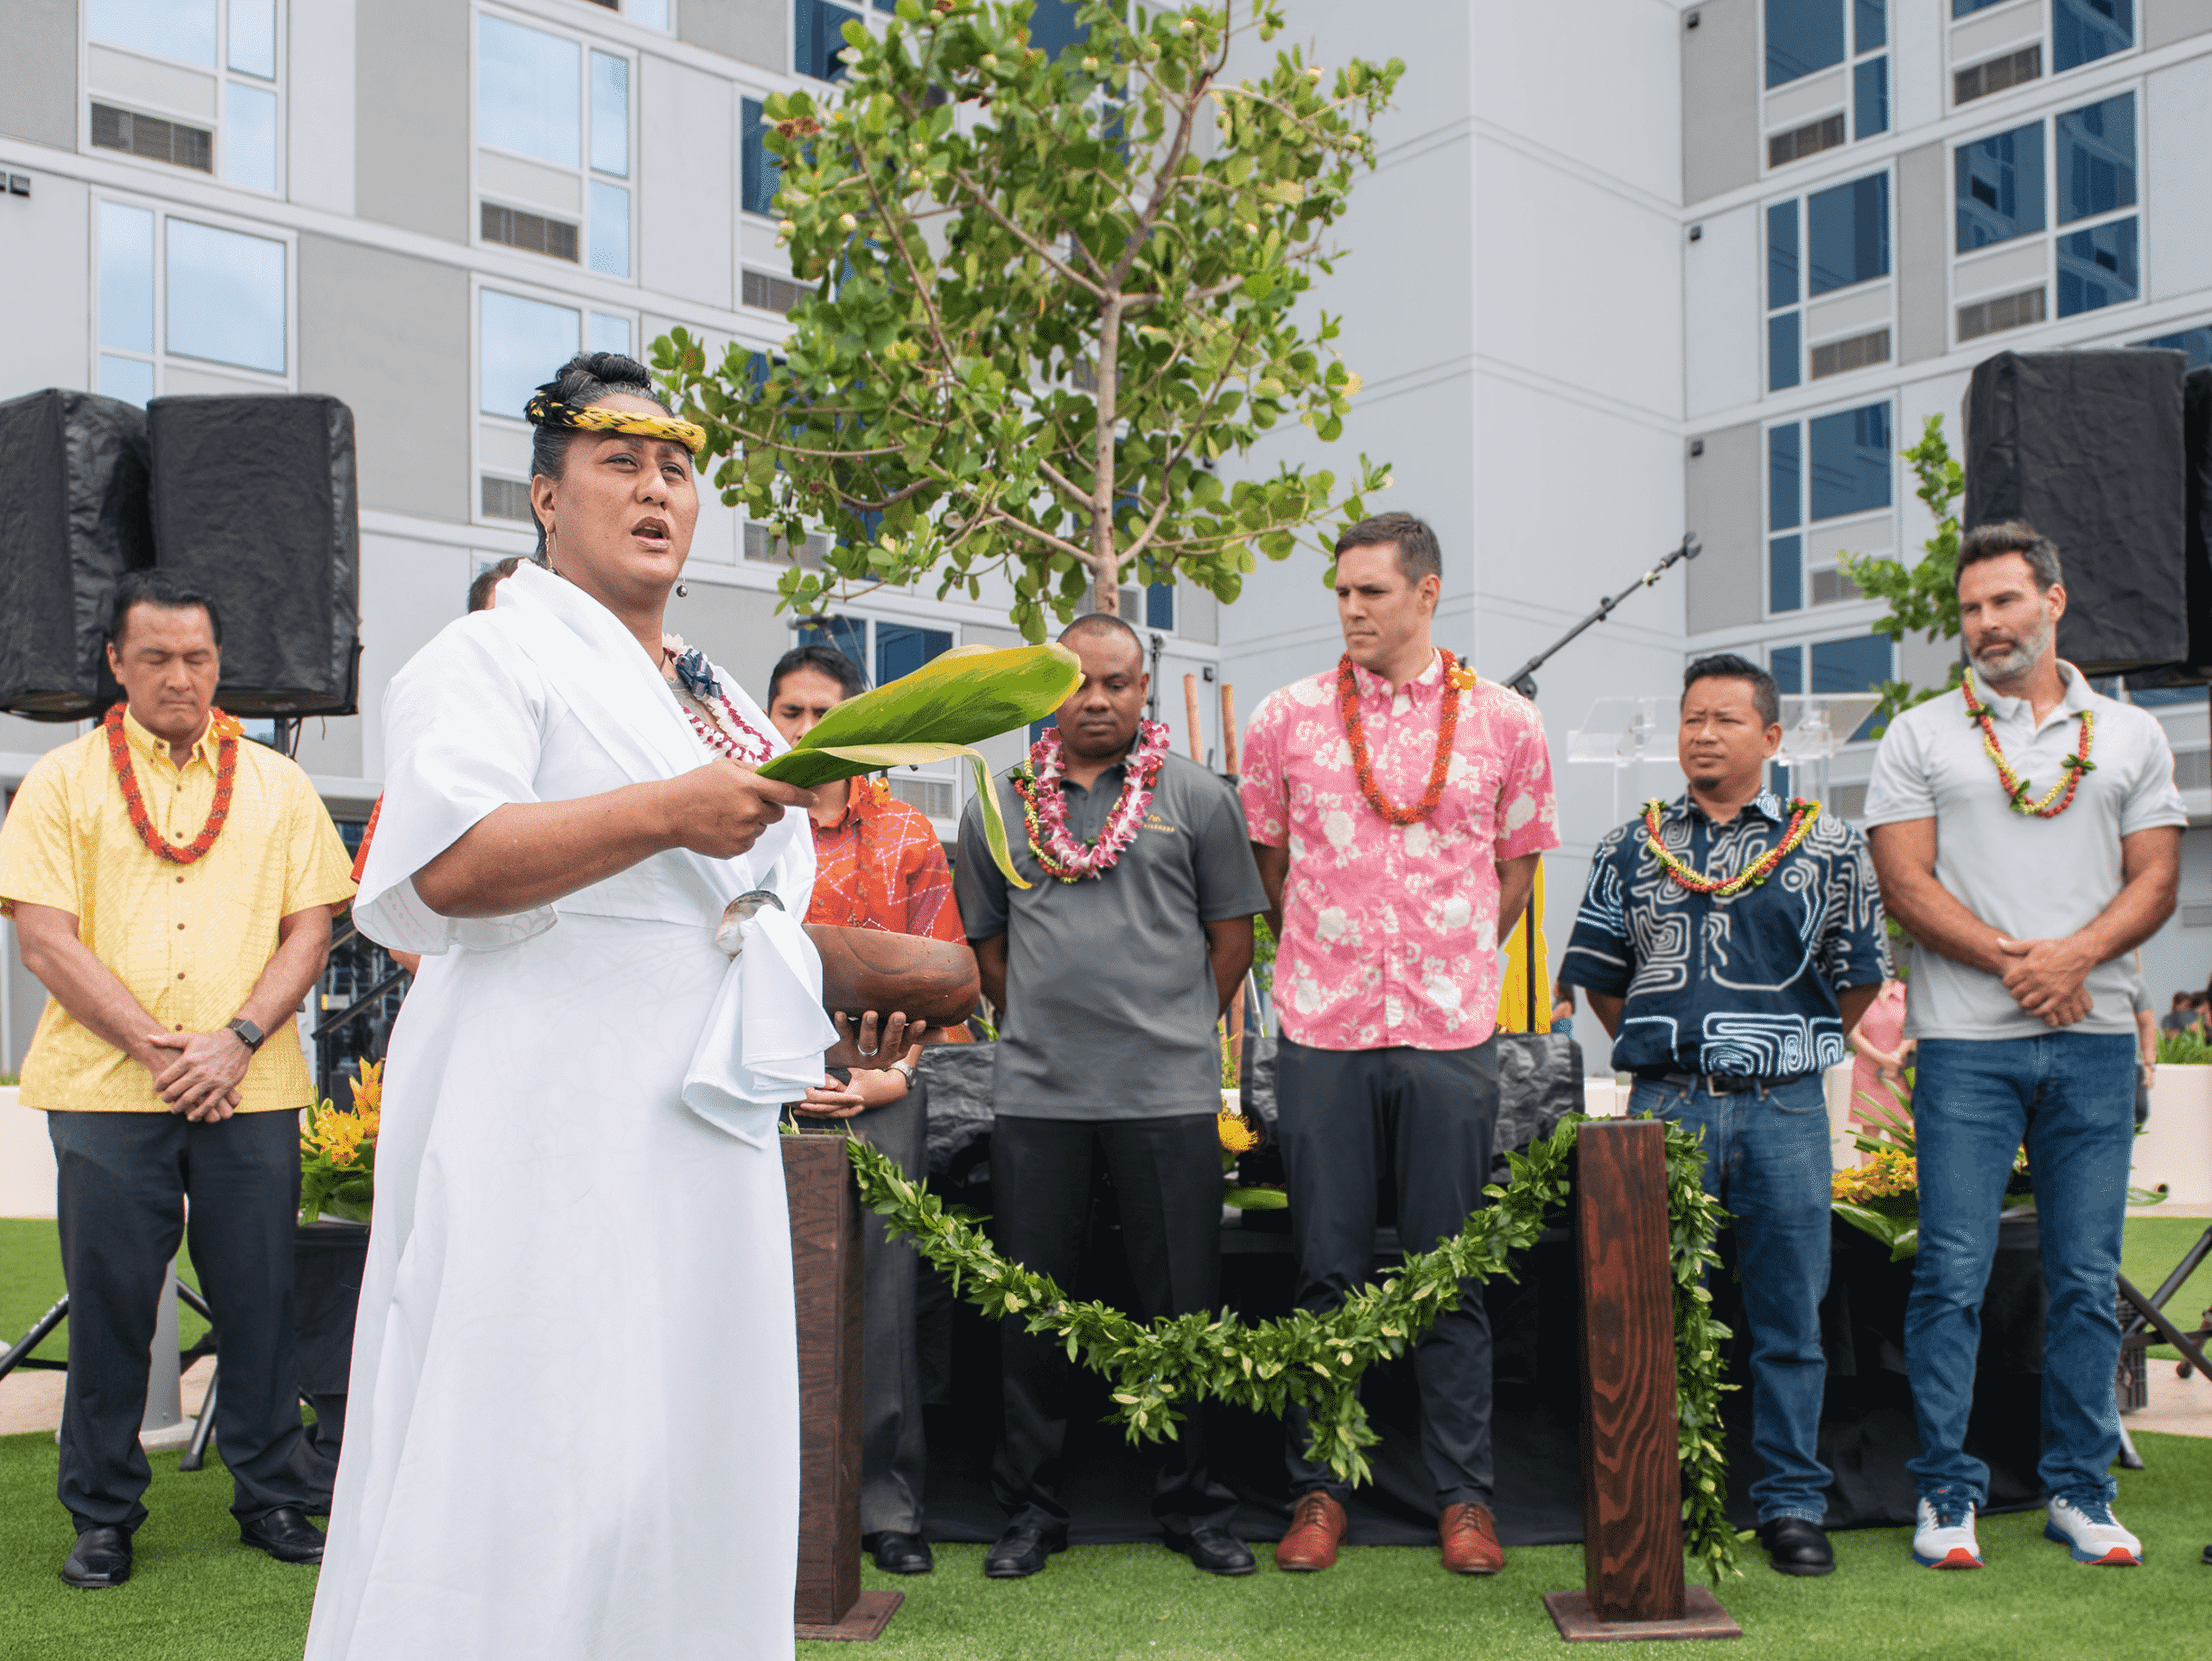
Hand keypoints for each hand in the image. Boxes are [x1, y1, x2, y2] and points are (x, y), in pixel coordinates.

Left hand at [146, 1029, 251, 1120]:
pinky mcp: (223, 1086)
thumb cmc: (212, 1040)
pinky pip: (209, 1103)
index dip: (158, 1085)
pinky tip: (192, 1116)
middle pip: (175, 1090)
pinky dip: (199, 1112)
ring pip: (190, 1098)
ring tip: (175, 1109)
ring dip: (179, 1106)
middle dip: (166, 1097)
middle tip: (164, 1099)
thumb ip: (168, 1039)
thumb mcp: (190, 1038)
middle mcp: (198, 1071)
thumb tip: (148, 1037)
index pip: (166, 1077)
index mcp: (188, 1059)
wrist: (238, 1042)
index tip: (157, 1088)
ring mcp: (211, 1080)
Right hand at [665, 761, 815, 860]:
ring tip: (725, 814)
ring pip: (761, 828)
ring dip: (751, 822)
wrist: (670, 813)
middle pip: (777, 814)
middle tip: (746, 803)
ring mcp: (744, 832)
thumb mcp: (725, 767)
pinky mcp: (736, 849)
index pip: (788, 793)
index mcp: (750, 786)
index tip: (813, 799)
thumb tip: (776, 777)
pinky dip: (740, 835)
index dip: (804, 797)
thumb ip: (754, 771)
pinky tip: (721, 827)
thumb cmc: (696, 786)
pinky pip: (749, 841)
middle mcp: (750, 810)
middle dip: (768, 809)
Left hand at [792, 1066, 912, 1118]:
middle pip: (828, 1111)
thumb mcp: (860, 1069)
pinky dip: (822, 1113)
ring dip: (815, 1113)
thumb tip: (836, 1055)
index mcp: (851, 1096)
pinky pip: (833, 1113)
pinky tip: (811, 1112)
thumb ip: (847, 1064)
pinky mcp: (848, 1109)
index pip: (832, 1100)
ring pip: (829, 1114)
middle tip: (798, 1107)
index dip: (818, 1101)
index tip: (806, 1099)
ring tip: (800, 1111)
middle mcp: (849, 1106)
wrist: (891, 1090)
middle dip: (813, 1110)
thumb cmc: (876, 1078)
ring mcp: (849, 1109)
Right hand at [792, 1075, 868, 1119]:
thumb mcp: (805, 1073)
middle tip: (862, 1105)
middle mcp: (809, 1104)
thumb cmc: (787, 1074)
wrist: (767, 1083)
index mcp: (811, 1096)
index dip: (849, 1099)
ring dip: (841, 1110)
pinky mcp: (801, 1106)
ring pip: (827, 1112)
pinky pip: (818, 1112)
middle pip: (833, 1109)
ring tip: (853, 1108)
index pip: (834, 1099)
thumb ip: (821, 1080)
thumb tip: (836, 1086)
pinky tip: (836, 1111)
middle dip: (848, 1108)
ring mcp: (805, 1107)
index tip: (861, 1099)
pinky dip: (829, 1112)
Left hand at [825, 1010, 912, 1068]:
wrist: (840, 1052)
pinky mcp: (843, 1049)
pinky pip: (844, 1037)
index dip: (913, 1033)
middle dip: (894, 1030)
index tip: (920, 1021)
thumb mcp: (895, 1036)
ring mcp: (861, 1055)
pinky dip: (842, 1025)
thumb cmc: (873, 1038)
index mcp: (895, 1052)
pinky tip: (841, 1014)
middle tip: (899, 1015)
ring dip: (870, 1028)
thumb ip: (918, 1035)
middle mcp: (880, 1057)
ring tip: (871, 1014)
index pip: (907, 1042)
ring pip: (868, 1044)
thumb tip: (947, 1035)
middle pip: (889, 1044)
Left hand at [1995, 936, 2094, 1022]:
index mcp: (2028, 967)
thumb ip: (2015, 946)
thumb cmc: (2056, 947)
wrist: (2080, 952)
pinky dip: (2037, 1012)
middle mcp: (2037, 980)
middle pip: (2016, 994)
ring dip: (2024, 1004)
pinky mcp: (2061, 996)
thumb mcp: (2035, 944)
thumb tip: (1998, 942)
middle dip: (2014, 994)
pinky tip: (2034, 1010)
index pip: (2008, 982)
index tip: (2011, 982)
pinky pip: (2044, 1010)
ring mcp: (2049, 989)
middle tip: (2017, 992)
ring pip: (2028, 1003)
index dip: (2007, 983)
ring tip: (2024, 1001)